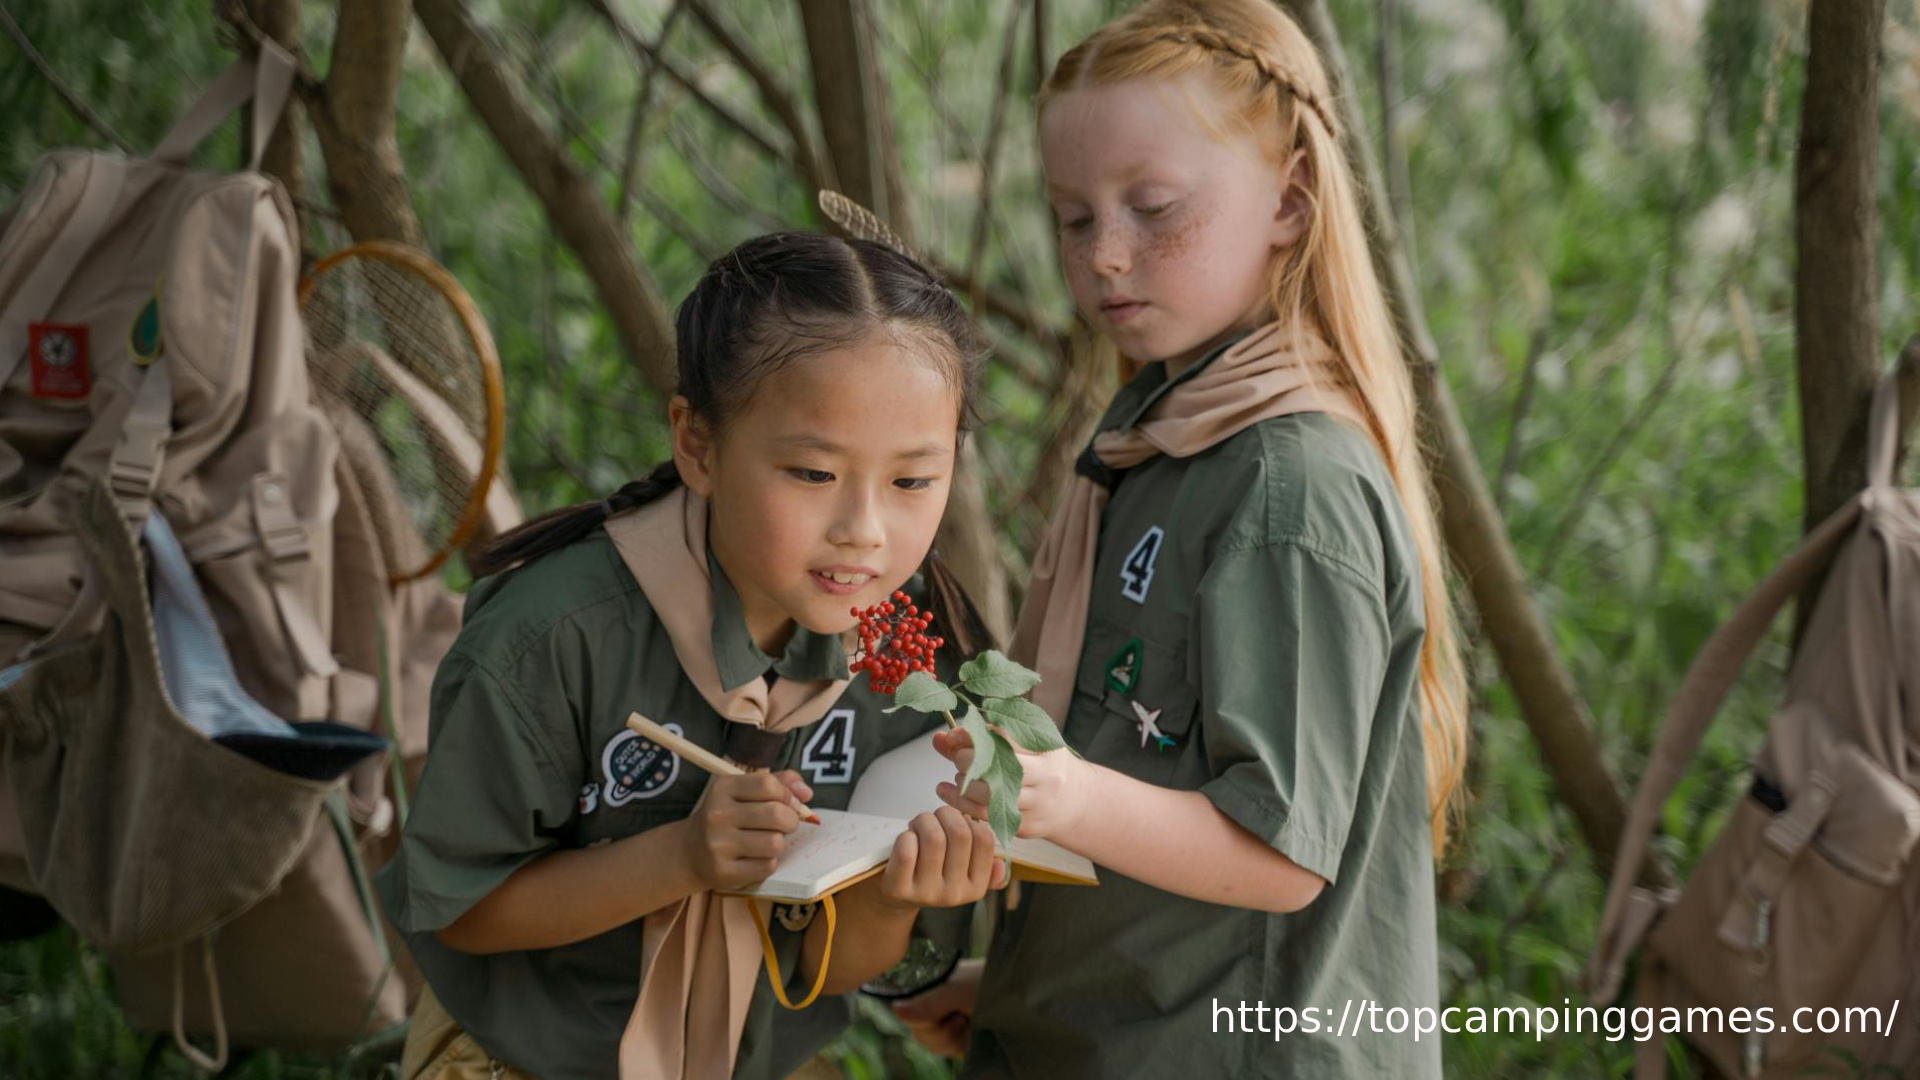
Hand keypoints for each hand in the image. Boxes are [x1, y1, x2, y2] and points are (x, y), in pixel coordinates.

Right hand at [681, 770, 812, 892]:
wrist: (690, 853)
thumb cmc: (727, 818)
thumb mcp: (744, 793)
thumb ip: (778, 784)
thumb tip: (806, 792)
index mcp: (723, 788)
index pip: (768, 784)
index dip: (788, 795)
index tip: (790, 804)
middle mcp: (717, 815)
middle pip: (776, 814)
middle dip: (791, 820)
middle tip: (784, 825)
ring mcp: (718, 845)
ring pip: (775, 843)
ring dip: (779, 843)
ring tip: (766, 841)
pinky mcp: (724, 872)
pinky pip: (767, 865)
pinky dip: (769, 862)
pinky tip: (755, 857)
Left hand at [865, 807, 1005, 914]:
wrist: (897, 896)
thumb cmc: (932, 871)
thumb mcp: (962, 871)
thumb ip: (985, 865)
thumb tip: (1000, 865)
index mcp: (976, 887)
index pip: (984, 840)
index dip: (968, 820)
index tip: (955, 821)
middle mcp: (954, 894)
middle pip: (959, 834)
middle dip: (944, 814)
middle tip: (933, 818)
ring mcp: (927, 893)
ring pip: (934, 837)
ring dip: (923, 821)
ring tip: (918, 826)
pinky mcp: (899, 888)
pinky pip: (907, 849)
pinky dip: (906, 835)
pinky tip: (906, 839)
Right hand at [891, 957, 983, 1057]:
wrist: (1022, 994)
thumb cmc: (990, 983)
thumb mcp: (958, 991)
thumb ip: (928, 1004)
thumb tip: (894, 1009)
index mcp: (929, 986)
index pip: (907, 1014)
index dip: (926, 1020)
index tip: (949, 1010)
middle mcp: (934, 1003)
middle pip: (920, 1034)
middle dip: (943, 1032)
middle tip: (963, 1015)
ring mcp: (948, 1020)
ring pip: (934, 1046)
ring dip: (955, 1039)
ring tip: (972, 1022)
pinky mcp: (960, 1036)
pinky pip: (948, 1051)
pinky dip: (962, 1045)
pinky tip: (975, 1034)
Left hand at [931, 728, 1094, 841]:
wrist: (1071, 800)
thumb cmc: (1041, 763)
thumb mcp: (1023, 742)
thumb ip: (982, 737)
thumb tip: (941, 738)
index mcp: (1049, 752)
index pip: (1006, 740)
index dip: (974, 736)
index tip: (954, 735)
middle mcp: (1047, 780)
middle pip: (999, 771)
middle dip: (968, 761)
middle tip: (956, 756)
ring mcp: (1039, 807)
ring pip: (991, 799)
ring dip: (963, 786)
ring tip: (956, 776)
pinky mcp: (1028, 828)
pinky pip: (988, 818)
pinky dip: (963, 805)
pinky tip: (949, 793)